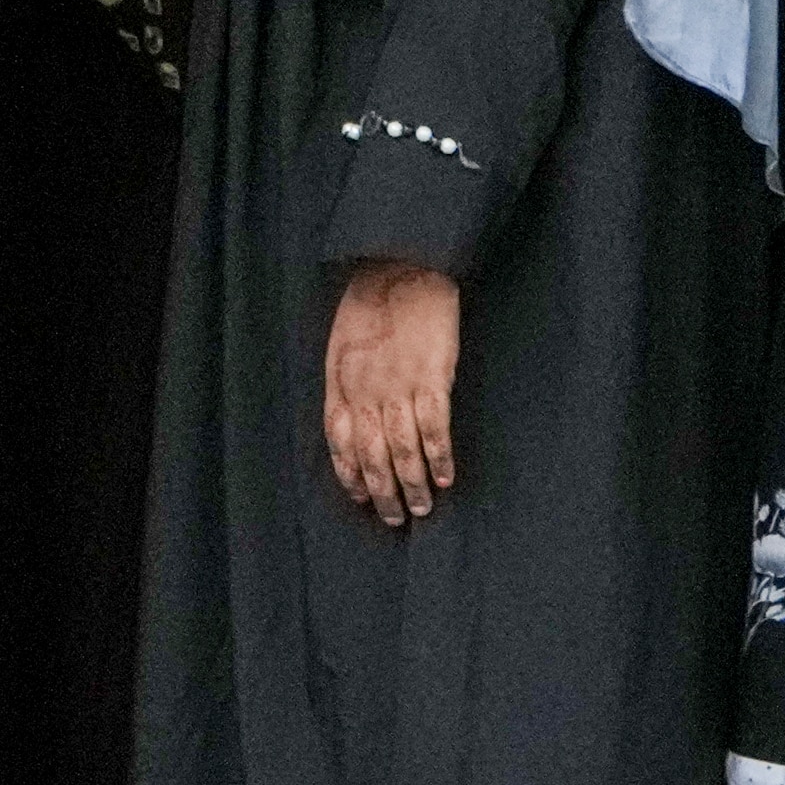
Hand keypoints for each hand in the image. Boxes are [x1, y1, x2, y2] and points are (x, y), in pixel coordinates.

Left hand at [325, 260, 461, 524]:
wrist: (402, 267)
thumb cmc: (371, 302)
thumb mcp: (342, 344)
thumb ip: (347, 381)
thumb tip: (354, 415)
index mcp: (340, 384)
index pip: (339, 443)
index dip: (350, 474)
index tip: (360, 498)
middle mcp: (364, 392)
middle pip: (371, 455)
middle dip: (382, 492)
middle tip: (395, 517)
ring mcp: (397, 387)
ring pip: (401, 450)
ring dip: (412, 484)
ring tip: (423, 507)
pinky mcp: (432, 377)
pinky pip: (433, 427)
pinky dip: (439, 456)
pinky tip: (445, 476)